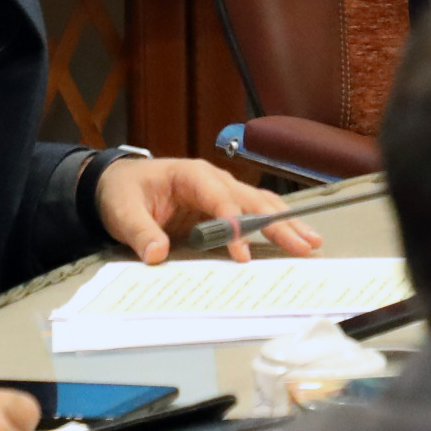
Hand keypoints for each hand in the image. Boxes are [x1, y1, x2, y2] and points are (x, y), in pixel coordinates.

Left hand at [95, 155, 324, 264]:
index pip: (219, 201)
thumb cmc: (123, 192)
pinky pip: (253, 214)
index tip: (242, 255)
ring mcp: (221, 192)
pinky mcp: (222, 207)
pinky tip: (295, 238)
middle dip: (278, 225)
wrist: (119, 183)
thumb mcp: (124, 211)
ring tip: (312, 242)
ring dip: (286, 224)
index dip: (233, 227)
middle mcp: (214, 180)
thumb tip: (157, 254)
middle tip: (303, 246)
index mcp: (191, 175)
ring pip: (260, 206)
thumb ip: (141, 232)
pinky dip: (275, 225)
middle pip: (251, 202)